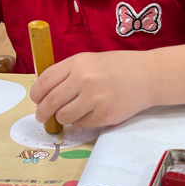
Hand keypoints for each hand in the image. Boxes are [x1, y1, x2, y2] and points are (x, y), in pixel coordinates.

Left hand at [28, 50, 156, 128]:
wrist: (147, 76)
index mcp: (77, 63)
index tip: (36, 101)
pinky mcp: (104, 114)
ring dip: (63, 118)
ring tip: (70, 115)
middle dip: (43, 113)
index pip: (45, 82)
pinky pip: (81, 124)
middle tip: (43, 117)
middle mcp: (84, 79)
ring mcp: (94, 98)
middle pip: (51, 102)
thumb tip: (44, 95)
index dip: (36, 95)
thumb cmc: (117, 68)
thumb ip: (68, 74)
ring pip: (64, 116)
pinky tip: (90, 113)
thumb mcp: (90, 61)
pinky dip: (81, 122)